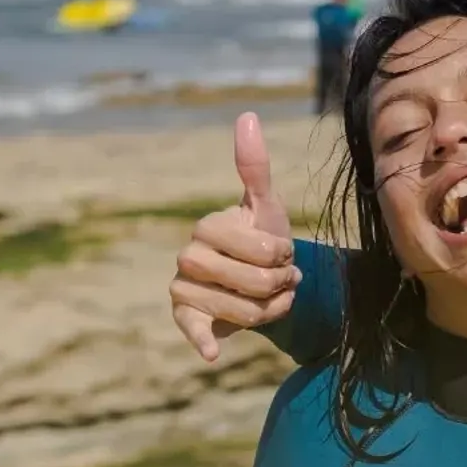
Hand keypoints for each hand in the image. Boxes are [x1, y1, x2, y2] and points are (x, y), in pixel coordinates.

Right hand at [169, 112, 300, 361]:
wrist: (256, 282)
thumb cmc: (262, 238)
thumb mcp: (266, 205)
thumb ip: (255, 166)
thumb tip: (247, 115)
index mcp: (207, 225)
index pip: (261, 248)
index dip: (283, 254)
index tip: (283, 251)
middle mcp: (188, 255)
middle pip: (253, 282)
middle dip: (279, 284)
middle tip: (281, 278)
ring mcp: (183, 288)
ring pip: (241, 310)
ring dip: (271, 310)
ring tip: (272, 299)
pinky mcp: (184, 318)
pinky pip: (192, 331)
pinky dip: (204, 342)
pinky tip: (214, 351)